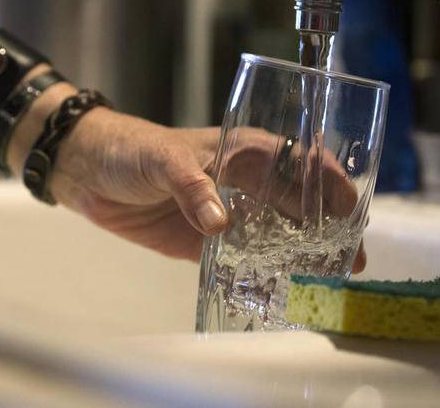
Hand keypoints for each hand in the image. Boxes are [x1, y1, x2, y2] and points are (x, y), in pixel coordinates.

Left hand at [49, 108, 367, 270]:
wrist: (90, 172)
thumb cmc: (132, 150)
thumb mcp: (163, 159)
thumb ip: (192, 187)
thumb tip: (221, 224)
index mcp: (243, 152)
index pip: (299, 164)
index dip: (329, 184)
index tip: (349, 212)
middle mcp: (245, 183)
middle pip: (299, 204)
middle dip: (328, 229)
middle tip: (349, 260)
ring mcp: (229, 214)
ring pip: (278, 234)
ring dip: (304, 254)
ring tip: (329, 280)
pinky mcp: (206, 242)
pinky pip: (243, 259)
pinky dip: (265, 272)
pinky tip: (285, 288)